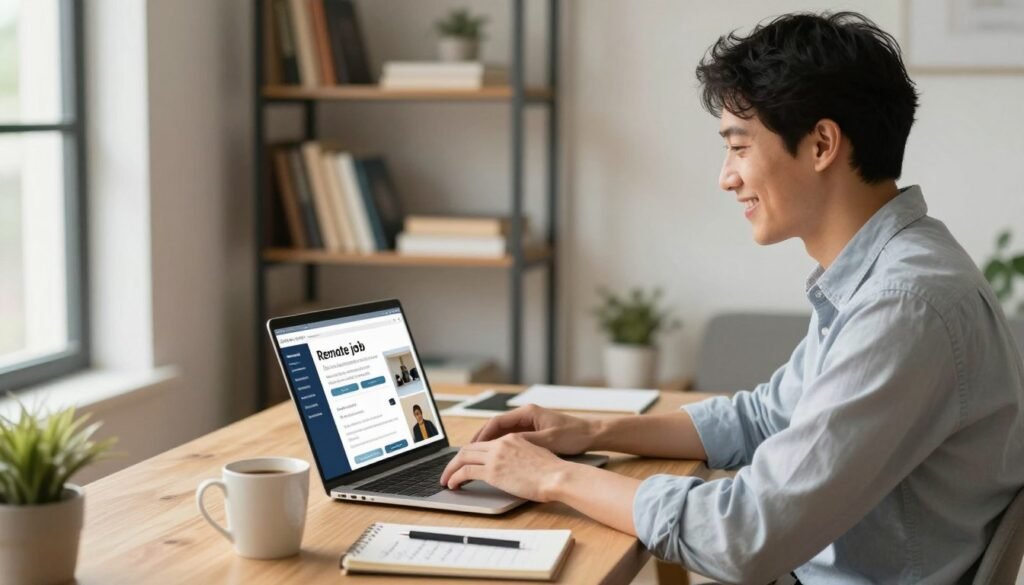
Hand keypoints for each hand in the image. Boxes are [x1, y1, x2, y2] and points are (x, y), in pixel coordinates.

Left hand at [439, 434, 570, 501]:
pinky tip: (452, 484)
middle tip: (449, 471)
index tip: (464, 462)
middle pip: (469, 448)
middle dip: (456, 460)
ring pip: (463, 457)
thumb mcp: (536, 457)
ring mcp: (495, 456)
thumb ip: (522, 457)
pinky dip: (454, 477)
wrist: (558, 476)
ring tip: (446, 480)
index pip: (485, 442)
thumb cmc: (554, 472)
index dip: (471, 452)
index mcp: (513, 438)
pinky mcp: (492, 471)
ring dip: (451, 469)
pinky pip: (465, 471)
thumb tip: (515, 469)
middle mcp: (501, 443)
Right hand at [471, 404, 598, 454]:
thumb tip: (504, 447)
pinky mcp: (534, 432)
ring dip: (489, 444)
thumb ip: (525, 442)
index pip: (496, 422)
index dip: (482, 436)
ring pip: (502, 433)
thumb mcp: (547, 440)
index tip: (472, 447)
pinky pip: (511, 438)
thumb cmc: (573, 435)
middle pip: (495, 426)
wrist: (592, 434)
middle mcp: (526, 415)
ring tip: (477, 457)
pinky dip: (501, 446)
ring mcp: (529, 423)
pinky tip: (496, 457)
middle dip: (481, 440)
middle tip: (467, 453)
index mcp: (527, 413)